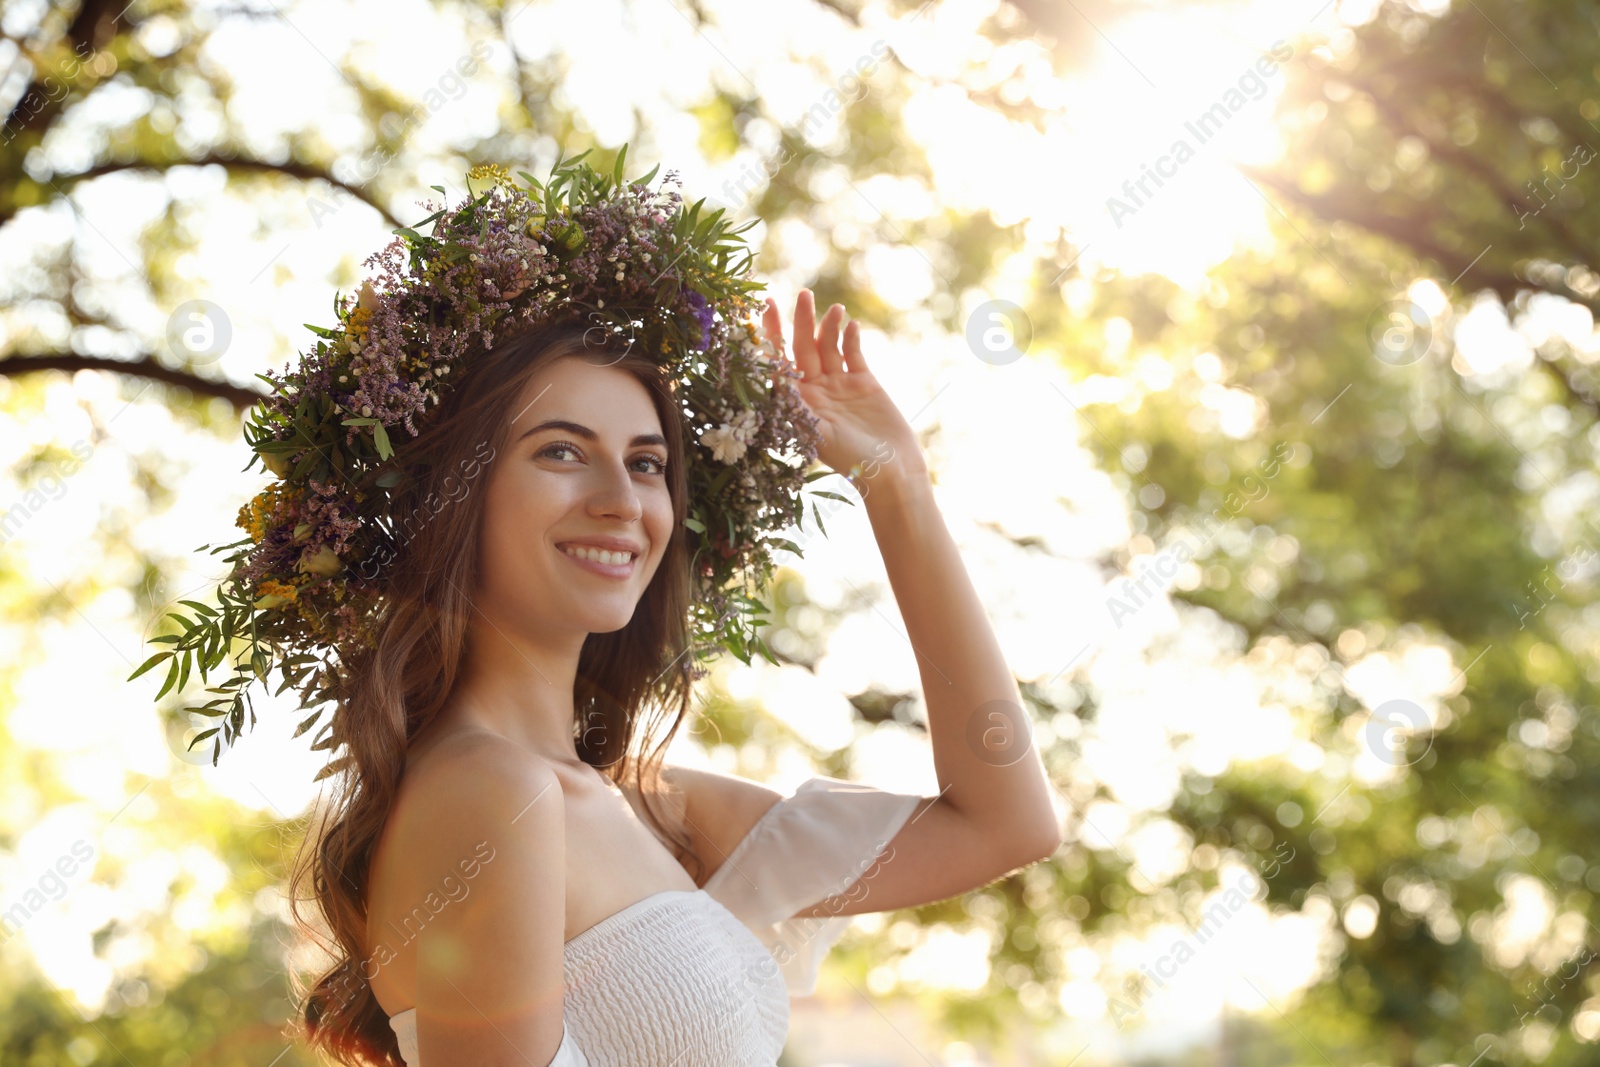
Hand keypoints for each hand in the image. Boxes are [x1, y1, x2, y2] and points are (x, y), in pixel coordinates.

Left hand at [760, 289, 925, 485]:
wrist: (891, 470)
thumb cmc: (850, 460)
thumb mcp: (817, 433)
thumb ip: (797, 407)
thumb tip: (772, 382)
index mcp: (797, 403)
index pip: (778, 362)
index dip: (771, 334)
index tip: (766, 307)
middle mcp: (815, 391)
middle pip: (803, 348)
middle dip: (801, 321)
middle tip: (803, 295)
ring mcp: (839, 385)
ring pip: (828, 347)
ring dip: (828, 326)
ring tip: (833, 309)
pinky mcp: (864, 383)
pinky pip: (853, 354)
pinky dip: (851, 339)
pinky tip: (851, 325)